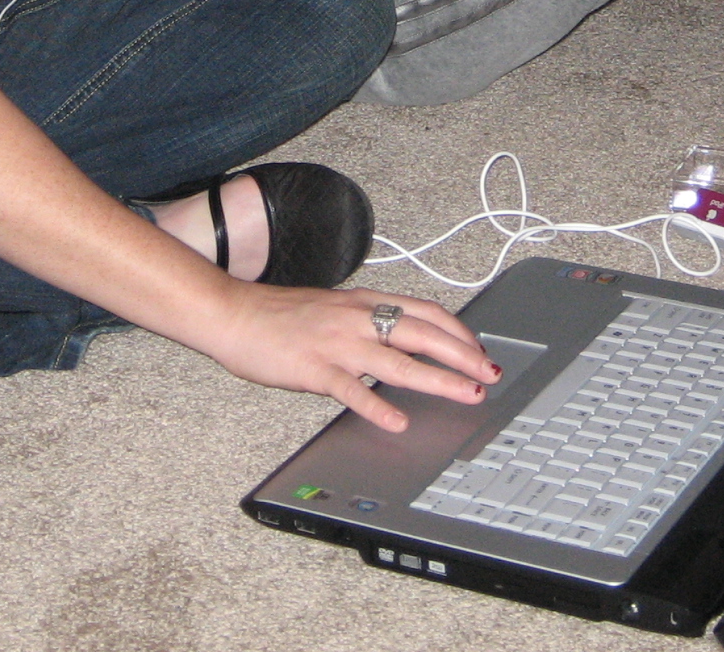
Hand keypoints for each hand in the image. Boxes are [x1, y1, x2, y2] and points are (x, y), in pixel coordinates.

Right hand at [198, 284, 499, 431]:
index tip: (480, 349)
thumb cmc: (279, 314)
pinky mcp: (313, 368)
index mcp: (363, 302)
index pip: (425, 311)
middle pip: (423, 333)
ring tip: (466, 395)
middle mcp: (356, 318)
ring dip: (438, 380)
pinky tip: (397, 422)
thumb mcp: (333, 308)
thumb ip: (366, 321)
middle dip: (464, 354)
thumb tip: (400, 339)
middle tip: (490, 374)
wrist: (233, 313)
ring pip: (398, 361)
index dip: (459, 331)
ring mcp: (337, 343)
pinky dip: (377, 406)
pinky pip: (351, 389)